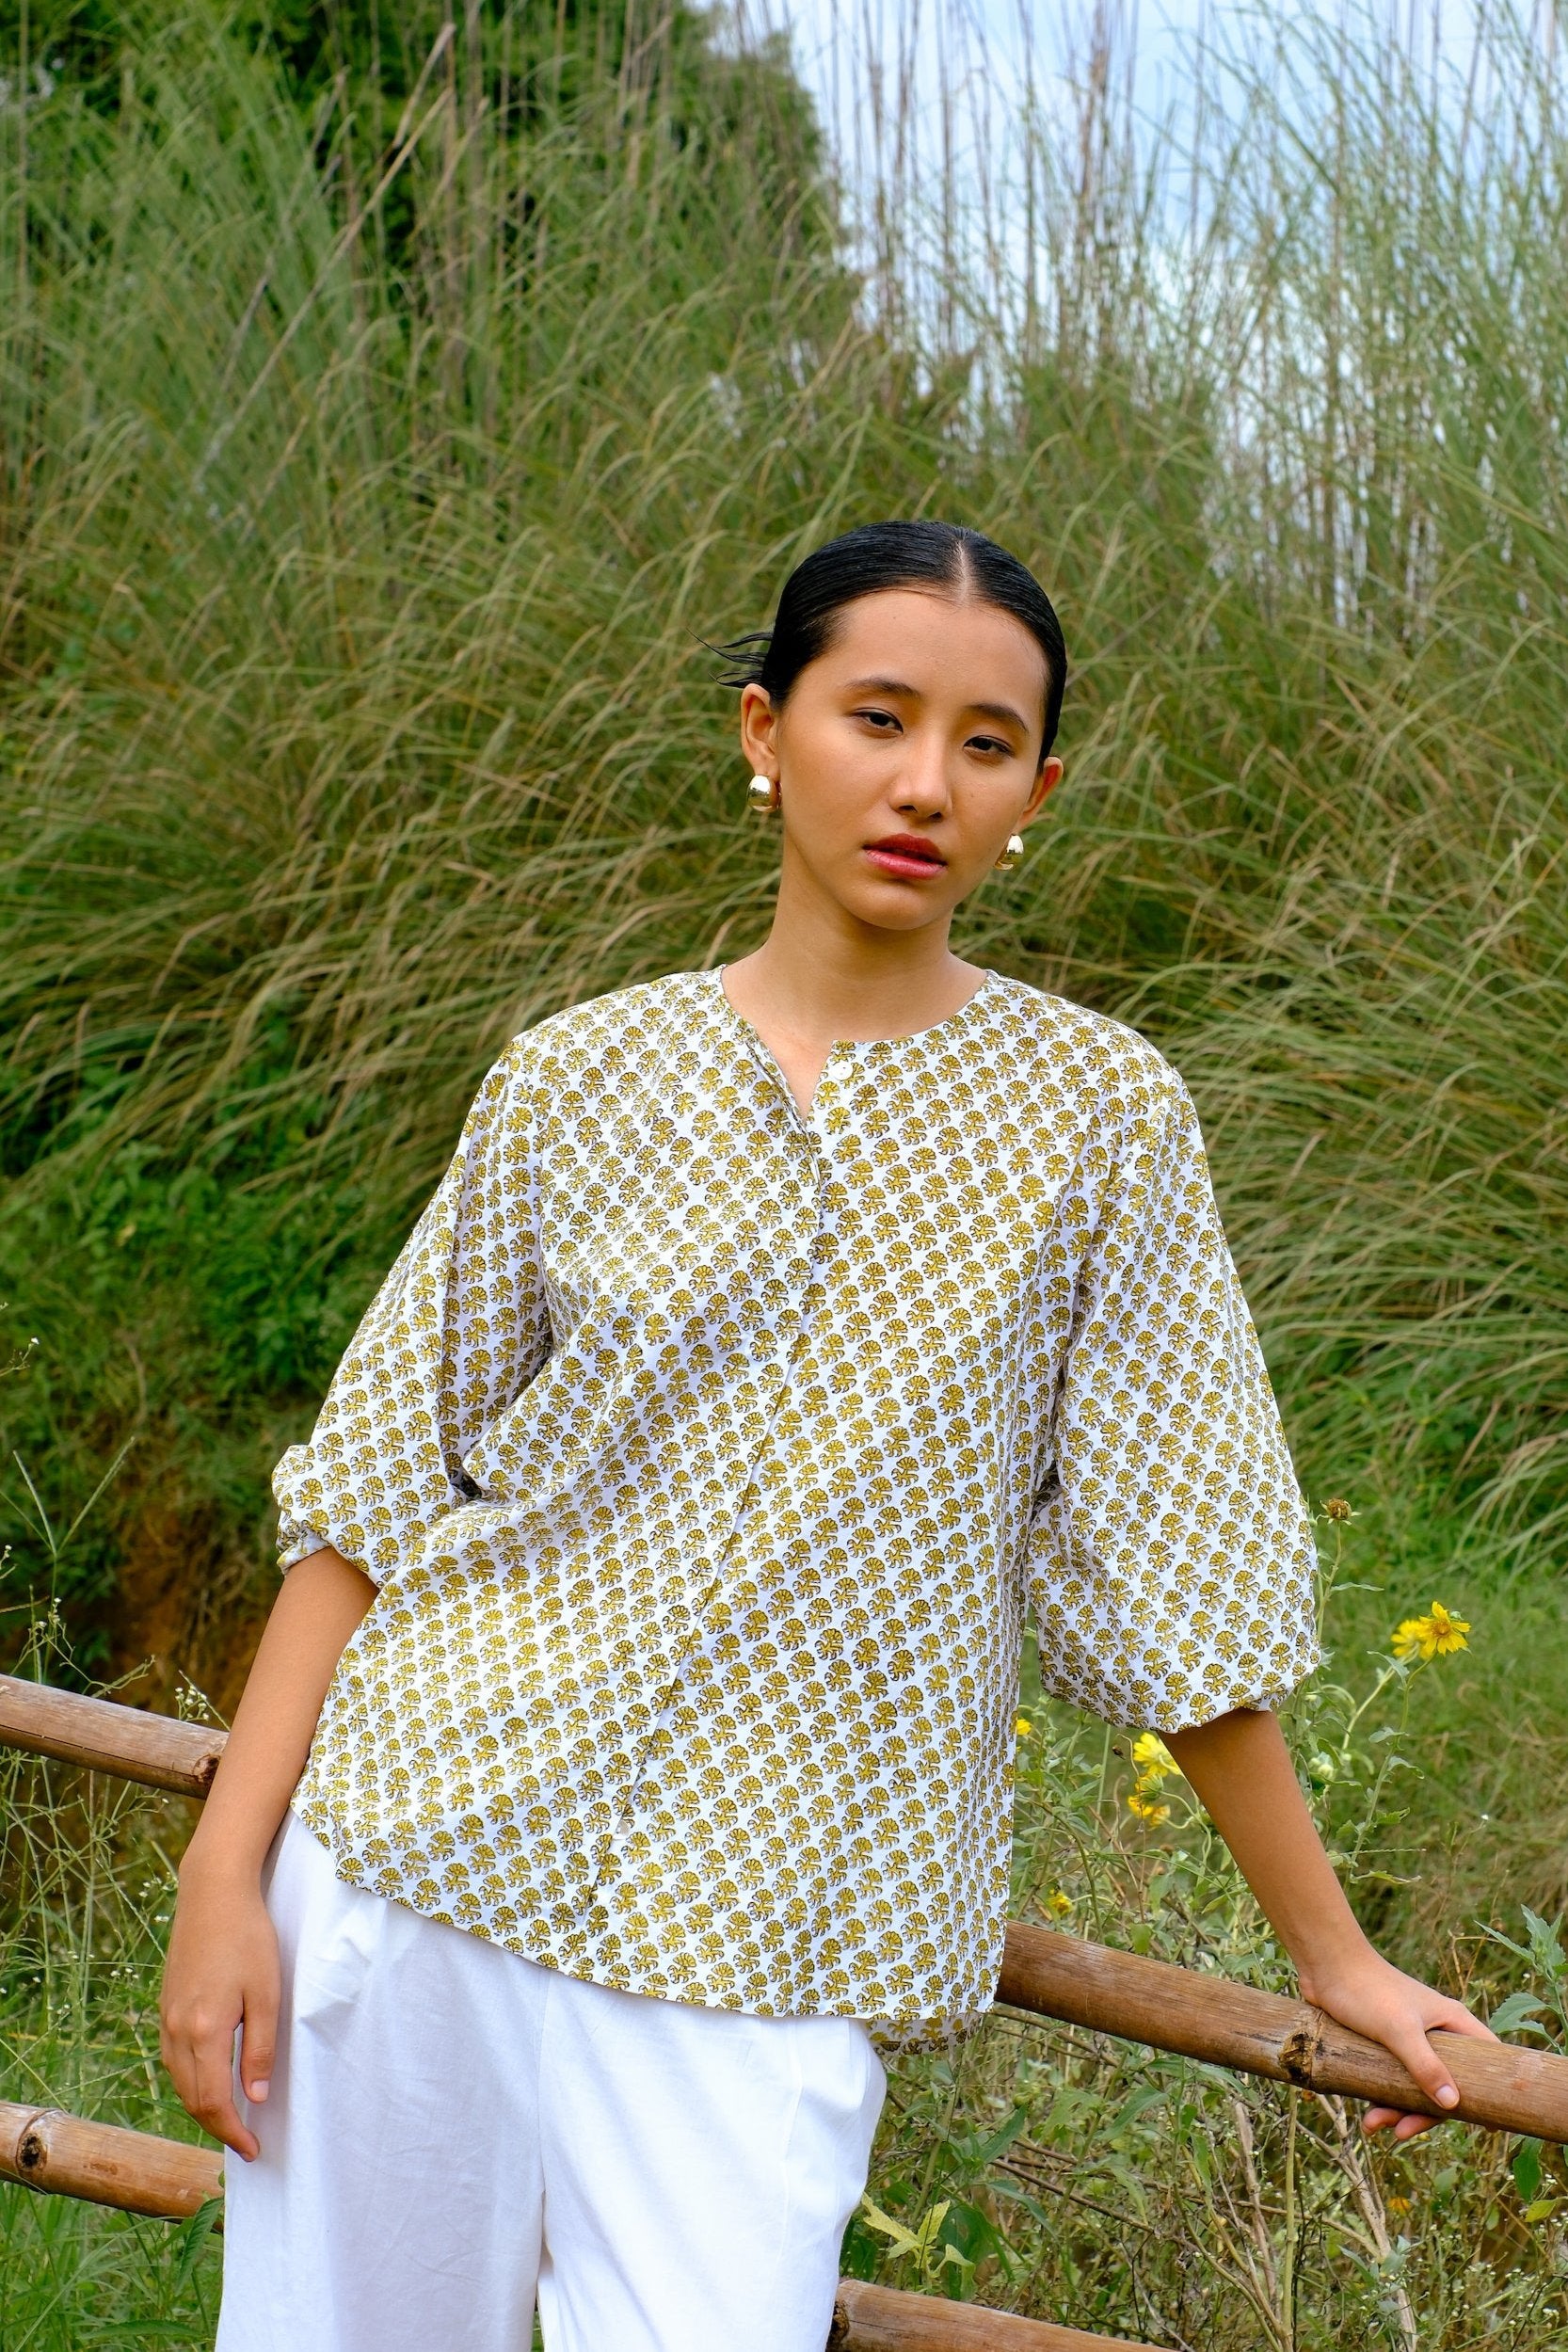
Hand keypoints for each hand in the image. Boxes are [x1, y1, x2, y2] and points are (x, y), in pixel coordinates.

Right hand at [159, 1854, 280, 2161]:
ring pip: (178, 2081)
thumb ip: (261, 2048)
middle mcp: (177, 2031)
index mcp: (204, 2031)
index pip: (212, 2102)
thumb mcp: (268, 1993)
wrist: (212, 1894)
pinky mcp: (166, 2006)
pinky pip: (173, 2059)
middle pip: (191, 2098)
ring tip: (231, 2117)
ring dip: (202, 2105)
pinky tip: (210, 2078)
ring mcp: (167, 2018)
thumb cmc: (248, 1938)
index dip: (232, 2133)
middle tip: (246, 2142)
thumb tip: (255, 2097)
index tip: (253, 2150)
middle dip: (217, 2126)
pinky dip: (190, 2080)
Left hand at [1300, 1948, 1498, 2139]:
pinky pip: (1391, 2081)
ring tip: (1373, 2125)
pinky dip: (1381, 2099)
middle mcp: (1435, 2031)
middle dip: (1425, 2112)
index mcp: (1451, 2022)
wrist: (1325, 1965)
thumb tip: (1453, 2105)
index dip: (1490, 2090)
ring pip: (1415, 2087)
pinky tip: (1367, 2116)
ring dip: (1397, 2110)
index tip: (1487, 2125)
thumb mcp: (1399, 2031)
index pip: (1486, 2058)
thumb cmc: (1367, 1990)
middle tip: (1402, 2131)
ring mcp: (1409, 2038)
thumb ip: (1426, 2066)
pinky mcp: (1384, 2044)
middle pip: (1446, 2084)